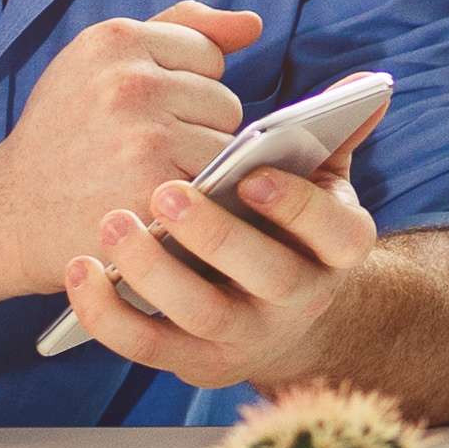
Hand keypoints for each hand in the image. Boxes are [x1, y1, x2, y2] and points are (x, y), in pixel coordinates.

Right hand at [0, 3, 268, 294]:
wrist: (6, 212)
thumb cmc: (61, 135)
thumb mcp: (100, 62)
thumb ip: (181, 30)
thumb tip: (253, 23)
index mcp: (115, 39)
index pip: (208, 54)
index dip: (184, 89)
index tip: (142, 113)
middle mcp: (130, 81)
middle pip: (225, 101)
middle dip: (195, 128)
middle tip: (139, 151)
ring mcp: (145, 136)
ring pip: (227, 145)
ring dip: (199, 167)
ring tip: (147, 177)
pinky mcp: (155, 188)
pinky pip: (217, 185)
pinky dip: (196, 201)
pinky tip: (156, 203)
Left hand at [53, 145, 385, 391]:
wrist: (272, 315)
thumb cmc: (286, 227)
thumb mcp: (319, 185)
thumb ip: (330, 134)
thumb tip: (366, 86)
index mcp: (339, 248)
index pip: (335, 231)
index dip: (298, 206)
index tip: (253, 174)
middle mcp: (301, 299)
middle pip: (269, 276)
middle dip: (218, 236)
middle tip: (166, 192)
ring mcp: (247, 335)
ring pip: (204, 314)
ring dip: (155, 272)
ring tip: (113, 223)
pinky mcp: (195, 361)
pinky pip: (147, 346)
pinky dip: (108, 314)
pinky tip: (82, 268)